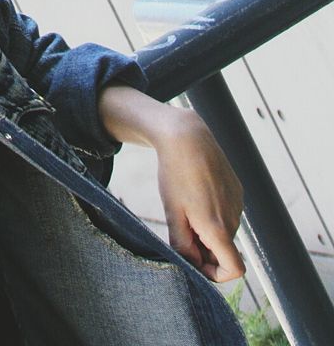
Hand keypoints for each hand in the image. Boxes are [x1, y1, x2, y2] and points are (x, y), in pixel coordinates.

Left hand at [153, 107, 244, 281]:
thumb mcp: (172, 212)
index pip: (234, 270)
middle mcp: (234, 217)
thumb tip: (193, 263)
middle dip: (204, 248)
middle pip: (225, 250)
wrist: (187, 137)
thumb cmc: (176, 174)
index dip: (215, 274)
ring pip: (225, 230)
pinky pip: (227, 212)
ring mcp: (238, 203)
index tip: (195, 260)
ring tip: (186, 205)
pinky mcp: (238, 190)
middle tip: (180, 227)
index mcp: (218, 228)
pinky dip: (214, 212)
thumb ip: (182, 244)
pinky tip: (196, 192)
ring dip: (208, 229)